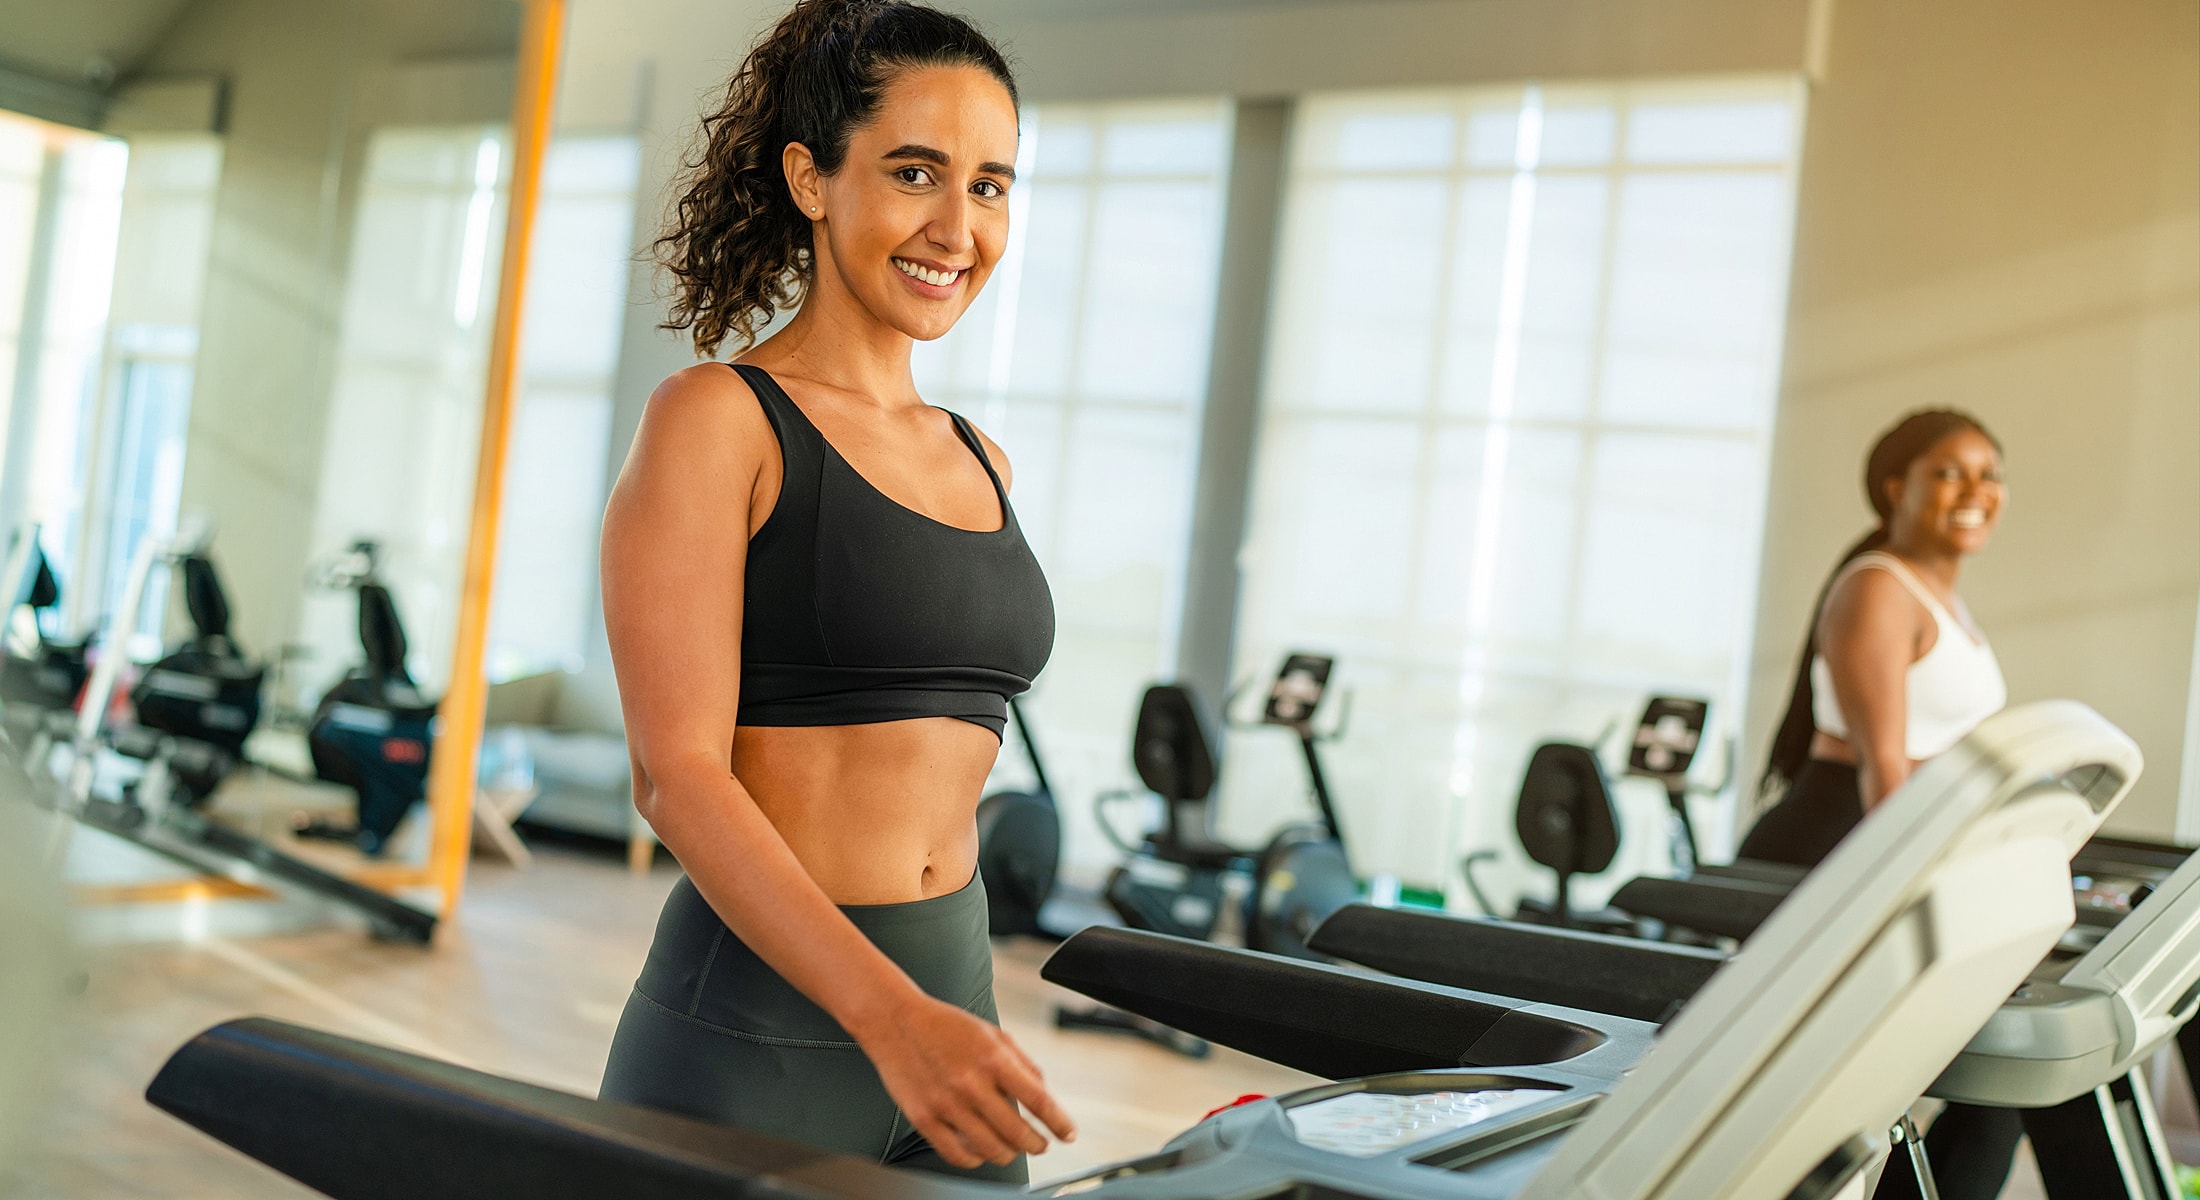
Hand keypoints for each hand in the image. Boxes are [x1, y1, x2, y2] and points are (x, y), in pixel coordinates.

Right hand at [855, 992, 1075, 1168]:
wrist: (896, 1022)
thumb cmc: (946, 1026)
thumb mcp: (993, 1033)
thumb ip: (1022, 1063)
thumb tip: (1044, 1094)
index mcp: (993, 1059)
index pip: (1037, 1100)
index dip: (1059, 1122)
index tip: (1068, 1133)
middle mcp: (971, 1083)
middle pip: (1017, 1132)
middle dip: (1037, 1144)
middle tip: (1040, 1144)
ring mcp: (946, 1104)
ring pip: (990, 1150)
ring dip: (1009, 1154)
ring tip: (1012, 1149)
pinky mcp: (924, 1118)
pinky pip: (957, 1154)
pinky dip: (975, 1160)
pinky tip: (981, 1152)